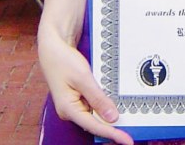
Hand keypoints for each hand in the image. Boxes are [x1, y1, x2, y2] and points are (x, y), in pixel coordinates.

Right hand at [38, 29, 132, 144]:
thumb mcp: (83, 78)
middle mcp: (70, 111)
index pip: (94, 126)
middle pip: (95, 124)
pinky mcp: (78, 98)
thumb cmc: (64, 61)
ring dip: (109, 118)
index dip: (112, 134)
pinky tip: (116, 106)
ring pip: (95, 115)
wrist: (53, 49)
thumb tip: (112, 118)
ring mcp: (74, 105)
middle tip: (131, 134)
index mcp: (68, 109)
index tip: (127, 141)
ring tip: (128, 123)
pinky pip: (93, 106)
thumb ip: (98, 98)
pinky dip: (104, 106)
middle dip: (112, 129)